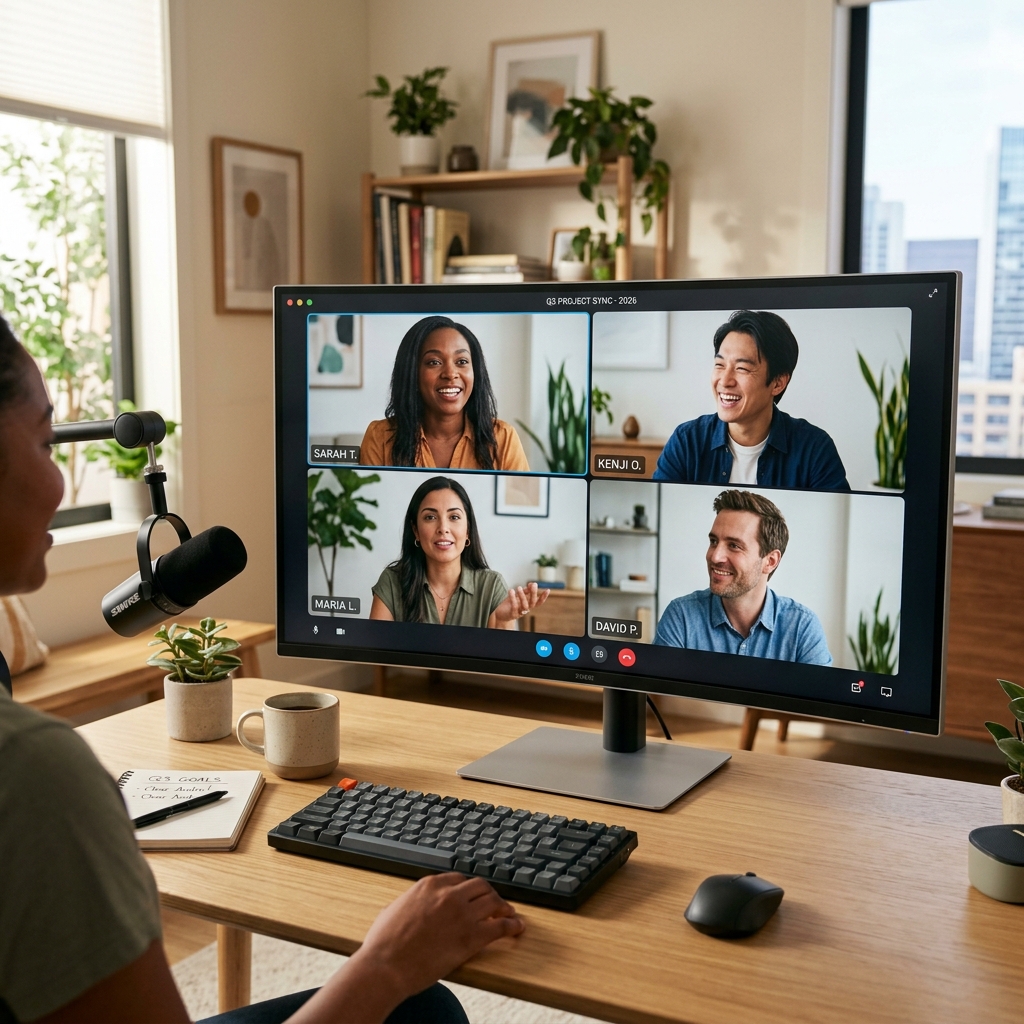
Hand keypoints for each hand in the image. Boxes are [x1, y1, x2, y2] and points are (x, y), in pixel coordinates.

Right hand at [290, 875, 523, 1023]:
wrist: (386, 966)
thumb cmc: (383, 944)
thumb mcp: (392, 910)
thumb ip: (408, 903)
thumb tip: (411, 906)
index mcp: (429, 885)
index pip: (458, 879)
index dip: (468, 888)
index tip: (473, 895)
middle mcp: (449, 895)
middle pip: (480, 886)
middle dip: (488, 894)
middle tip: (494, 903)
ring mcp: (462, 914)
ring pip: (493, 902)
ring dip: (503, 907)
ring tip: (509, 913)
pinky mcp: (472, 937)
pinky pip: (500, 926)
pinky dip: (512, 925)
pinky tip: (517, 928)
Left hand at [493, 582, 549, 624]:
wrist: (501, 614)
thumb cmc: (510, 604)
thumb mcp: (519, 595)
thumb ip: (525, 590)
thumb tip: (532, 584)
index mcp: (528, 605)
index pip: (538, 602)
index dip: (543, 597)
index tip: (548, 590)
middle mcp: (526, 609)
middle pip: (532, 603)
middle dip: (534, 593)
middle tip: (534, 584)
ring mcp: (520, 612)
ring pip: (524, 605)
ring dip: (522, 595)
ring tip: (519, 587)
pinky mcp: (513, 614)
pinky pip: (514, 606)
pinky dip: (513, 598)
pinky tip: (511, 591)